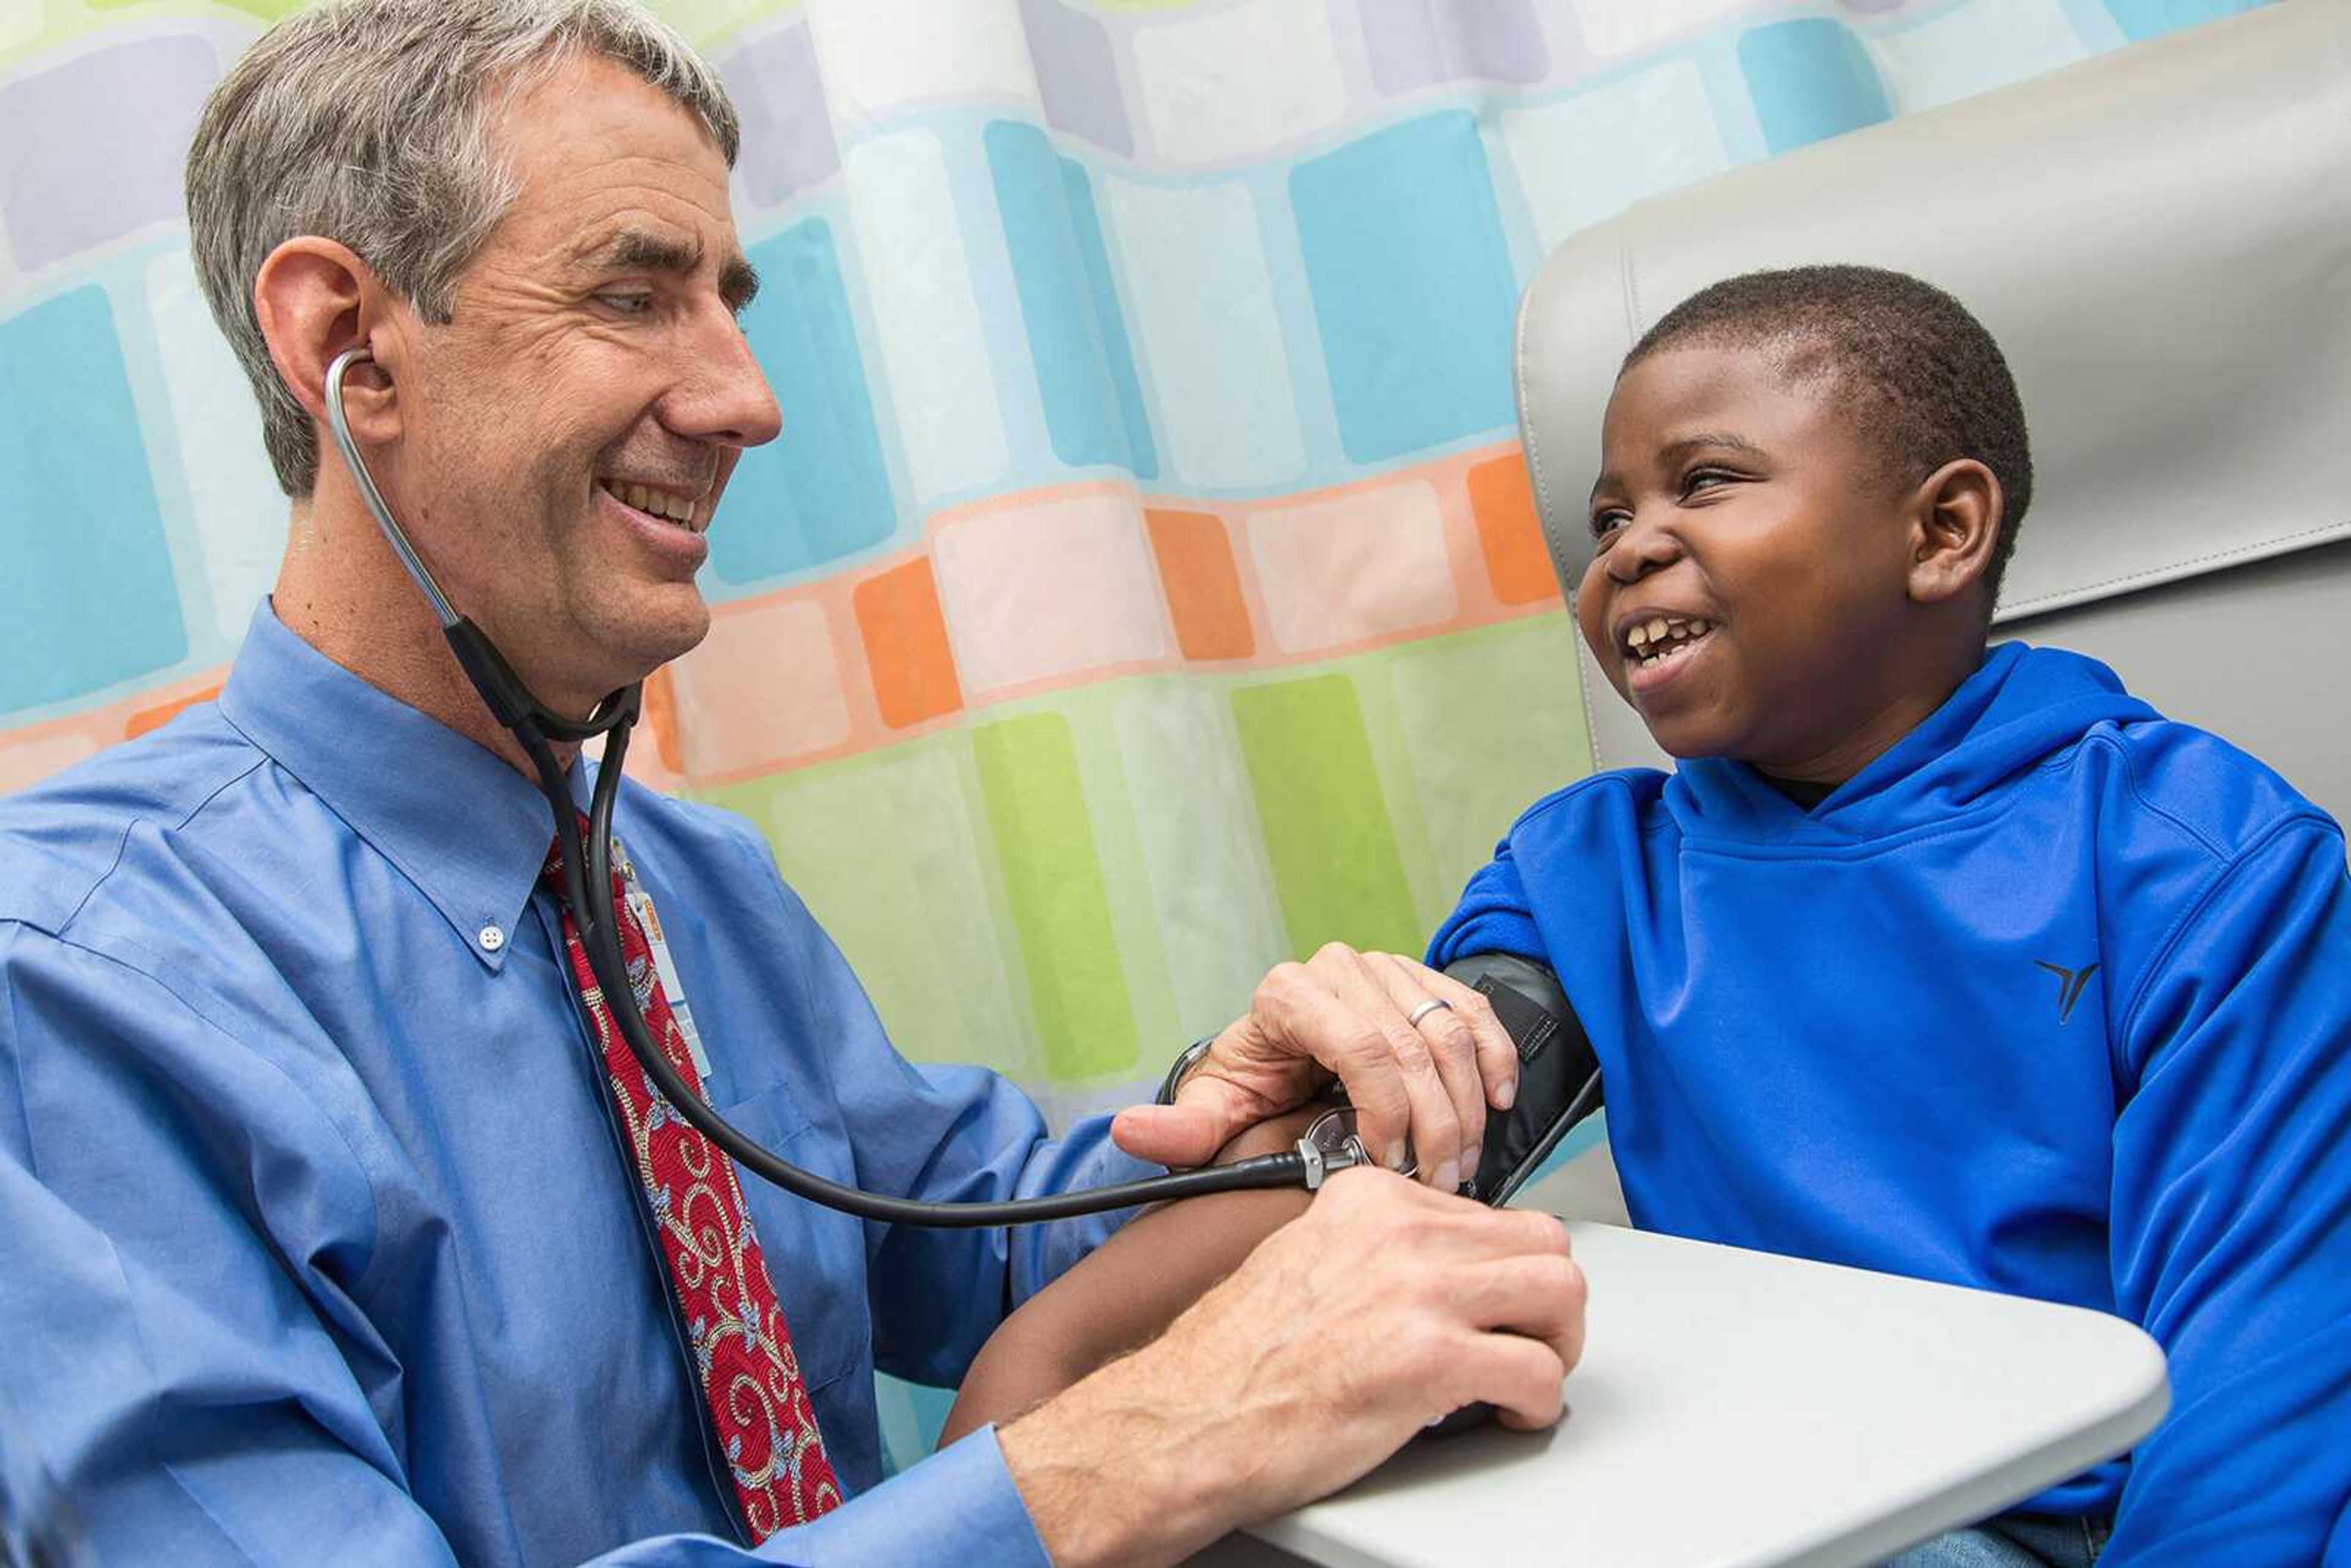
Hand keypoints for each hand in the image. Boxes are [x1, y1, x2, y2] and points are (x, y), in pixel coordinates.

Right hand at [998, 1171, 1585, 1567]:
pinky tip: (1509, 1414)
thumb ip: (1378, 1250)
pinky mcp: (1431, 1358)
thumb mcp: (1309, 1258)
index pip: (1491, 1211)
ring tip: (1530, 1374)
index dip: (1504, 1268)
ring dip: (1558, 1343)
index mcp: (1370, 1198)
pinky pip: (1538, 1371)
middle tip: (1531, 1340)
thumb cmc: (1239, 1358)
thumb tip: (1440, 1272)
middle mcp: (1401, 1230)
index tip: (1497, 1303)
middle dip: (1549, 1301)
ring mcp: (1419, 1290)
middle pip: (1542, 1243)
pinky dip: (1538, 1403)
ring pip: (1561, 1291)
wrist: (1192, 1415)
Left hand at [1112, 943, 1519, 1192]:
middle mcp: (1339, 970)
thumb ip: (1179, 1129)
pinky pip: (1472, 1012)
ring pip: (1449, 1034)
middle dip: (1433, 1124)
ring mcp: (1386, 969)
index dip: (1387, 1111)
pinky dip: (1494, 1058)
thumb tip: (1133, 1128)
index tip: (1388, 1164)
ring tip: (1459, 1161)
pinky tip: (1498, 1102)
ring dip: (1467, 1105)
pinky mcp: (1421, 979)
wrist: (1277, 1054)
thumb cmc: (1252, 1082)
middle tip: (1436, 1180)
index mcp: (1289, 995)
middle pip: (1411, 1048)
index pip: (1361, 1048)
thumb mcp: (1212, 1109)